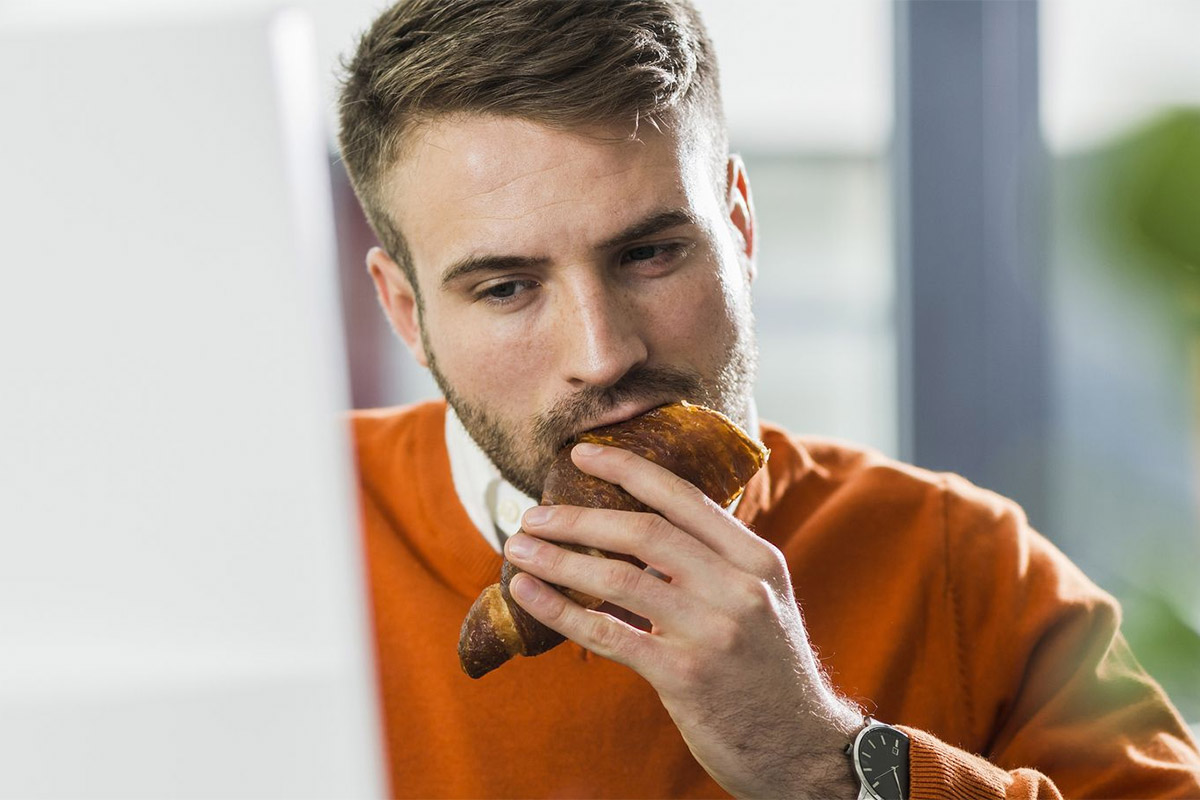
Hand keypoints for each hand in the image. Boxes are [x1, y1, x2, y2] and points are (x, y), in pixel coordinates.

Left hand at [503, 443, 863, 798]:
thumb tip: (638, 526)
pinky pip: (608, 633)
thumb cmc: (767, 668)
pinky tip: (527, 595)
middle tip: (532, 514)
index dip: (627, 468)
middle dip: (577, 517)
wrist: (802, 746)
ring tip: (519, 549)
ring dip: (558, 559)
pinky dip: (560, 610)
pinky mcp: (684, 675)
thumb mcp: (761, 599)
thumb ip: (713, 561)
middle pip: (643, 533)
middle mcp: (738, 588)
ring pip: (618, 578)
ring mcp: (712, 631)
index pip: (683, 497)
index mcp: (756, 558)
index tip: (582, 453)